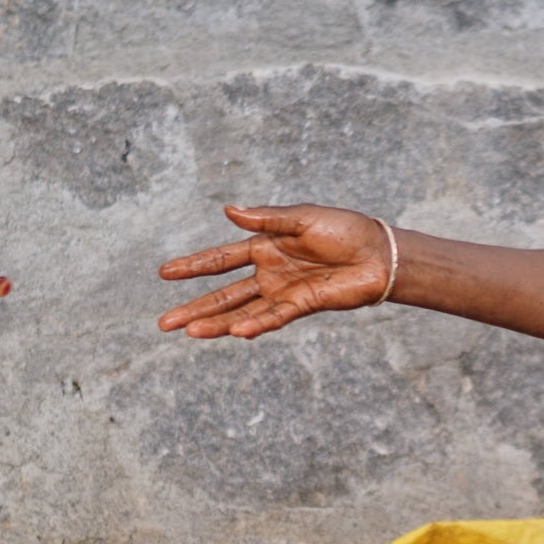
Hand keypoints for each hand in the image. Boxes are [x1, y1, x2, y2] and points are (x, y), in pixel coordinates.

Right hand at [157, 204, 394, 338]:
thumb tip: (228, 211)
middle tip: (163, 324)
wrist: (379, 253)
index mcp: (265, 246)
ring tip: (188, 332)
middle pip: (224, 293)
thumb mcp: (302, 217)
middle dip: (194, 307)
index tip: (164, 273)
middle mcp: (269, 272)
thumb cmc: (344, 229)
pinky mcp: (302, 305)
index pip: (221, 259)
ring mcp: (283, 291)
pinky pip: (273, 317)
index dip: (193, 265)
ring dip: (216, 323)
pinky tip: (234, 332)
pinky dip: (255, 325)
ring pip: (242, 311)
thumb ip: (266, 219)